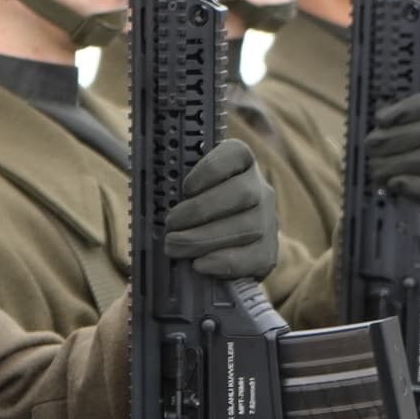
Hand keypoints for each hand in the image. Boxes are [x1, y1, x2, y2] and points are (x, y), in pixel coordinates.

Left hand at [162, 137, 278, 280]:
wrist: (228, 248)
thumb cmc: (197, 214)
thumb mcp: (186, 194)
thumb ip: (172, 191)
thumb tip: (150, 198)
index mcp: (240, 166)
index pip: (236, 153)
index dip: (209, 169)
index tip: (185, 188)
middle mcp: (260, 190)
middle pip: (241, 193)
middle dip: (200, 210)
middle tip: (171, 225)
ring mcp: (268, 221)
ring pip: (245, 227)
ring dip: (203, 239)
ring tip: (175, 246)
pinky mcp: (268, 252)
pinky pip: (252, 258)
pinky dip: (222, 262)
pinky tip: (199, 265)